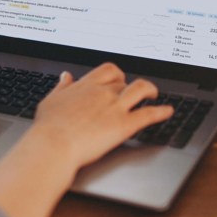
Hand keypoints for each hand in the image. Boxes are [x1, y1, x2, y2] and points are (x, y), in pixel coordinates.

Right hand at [31, 63, 173, 168]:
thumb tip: (65, 76)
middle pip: (124, 82)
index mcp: (86, 86)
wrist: (53, 145)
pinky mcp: (124, 125)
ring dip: (151, 90)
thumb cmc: (48, 127)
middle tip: (132, 94)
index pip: (108, 71)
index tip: (118, 80)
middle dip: (129, 87)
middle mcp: (103, 92)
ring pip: (141, 88)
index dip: (117, 75)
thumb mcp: (51, 101)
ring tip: (154, 94)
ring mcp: (115, 107)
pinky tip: (167, 112)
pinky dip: (161, 112)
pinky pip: (149, 114)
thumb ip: (61, 87)